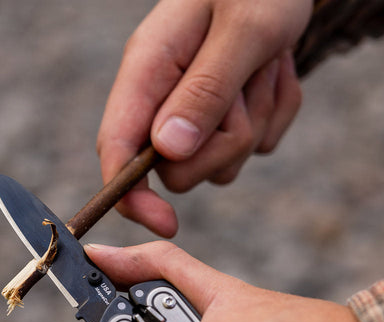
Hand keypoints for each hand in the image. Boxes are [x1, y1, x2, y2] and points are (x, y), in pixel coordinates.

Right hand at [97, 0, 312, 236]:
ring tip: (264, 66)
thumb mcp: (243, 29)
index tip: (165, 223)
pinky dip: (274, 114)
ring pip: (220, 164)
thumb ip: (203, 91)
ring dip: (254, 121)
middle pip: (177, 171)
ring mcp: (193, 113)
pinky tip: (272, 71)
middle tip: (246, 89)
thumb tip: (168, 151)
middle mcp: (162, 99)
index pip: (115, 149)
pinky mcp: (225, 120)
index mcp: (147, 71)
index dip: (131, 195)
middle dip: (222, 144)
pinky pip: (254, 148)